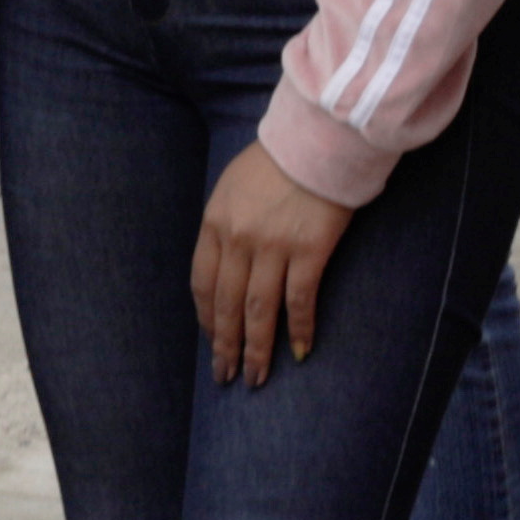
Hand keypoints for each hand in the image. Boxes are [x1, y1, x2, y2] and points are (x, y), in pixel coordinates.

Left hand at [191, 147, 357, 383]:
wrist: (318, 142)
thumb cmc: (276, 162)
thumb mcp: (232, 188)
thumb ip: (225, 224)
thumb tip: (226, 262)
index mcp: (214, 223)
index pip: (202, 283)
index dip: (206, 317)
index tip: (211, 338)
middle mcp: (238, 240)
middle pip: (227, 305)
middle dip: (225, 345)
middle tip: (226, 376)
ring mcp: (273, 247)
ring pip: (258, 311)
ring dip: (256, 349)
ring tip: (255, 377)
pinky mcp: (309, 251)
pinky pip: (299, 300)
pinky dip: (299, 329)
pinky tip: (298, 352)